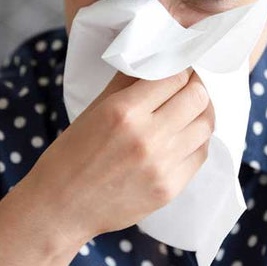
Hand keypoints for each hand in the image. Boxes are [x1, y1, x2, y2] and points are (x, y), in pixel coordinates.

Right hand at [30, 69, 214, 241]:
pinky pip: (201, 154)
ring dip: (201, 112)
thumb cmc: (72, 154)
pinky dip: (197, 141)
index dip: (181, 68)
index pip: (175, 76)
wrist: (61, 207)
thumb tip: (156, 58)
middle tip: (188, 87)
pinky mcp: (169, 188)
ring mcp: (161, 165)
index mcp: (123, 111)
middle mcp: (146, 137)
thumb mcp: (95, 108)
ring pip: (206, 124)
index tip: (179, 69)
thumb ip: (128, 81)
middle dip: (195, 87)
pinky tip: (185, 137)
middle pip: (197, 97)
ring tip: (190, 110)